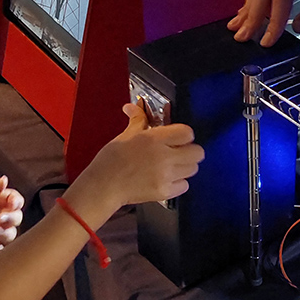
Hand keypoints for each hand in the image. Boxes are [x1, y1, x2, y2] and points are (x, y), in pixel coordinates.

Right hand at [74, 104, 204, 211]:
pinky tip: (166, 180)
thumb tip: (135, 106)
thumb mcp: (125, 136)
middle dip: (190, 151)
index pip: (188, 133)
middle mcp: (164, 157)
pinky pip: (184, 186)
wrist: (102, 186)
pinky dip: (178, 183)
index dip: (185, 135)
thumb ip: (138, 120)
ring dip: (185, 167)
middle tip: (179, 153)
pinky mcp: (165, 192)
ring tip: (172, 167)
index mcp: (154, 139)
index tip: (179, 138)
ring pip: (192, 169)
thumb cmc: (111, 160)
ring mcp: (166, 176)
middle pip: (197, 152)